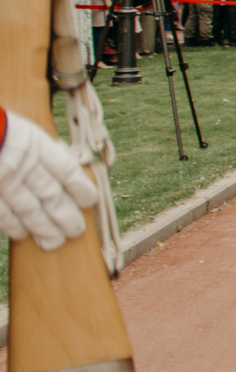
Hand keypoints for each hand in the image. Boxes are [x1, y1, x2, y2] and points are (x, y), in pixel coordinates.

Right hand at [0, 108, 98, 251]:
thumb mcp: (24, 130)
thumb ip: (43, 148)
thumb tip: (67, 163)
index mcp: (35, 144)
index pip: (67, 170)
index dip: (81, 188)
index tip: (90, 202)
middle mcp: (22, 164)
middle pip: (51, 195)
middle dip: (66, 217)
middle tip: (76, 231)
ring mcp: (2, 181)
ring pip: (29, 210)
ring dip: (44, 228)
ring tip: (55, 241)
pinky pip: (3, 214)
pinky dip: (14, 227)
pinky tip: (23, 234)